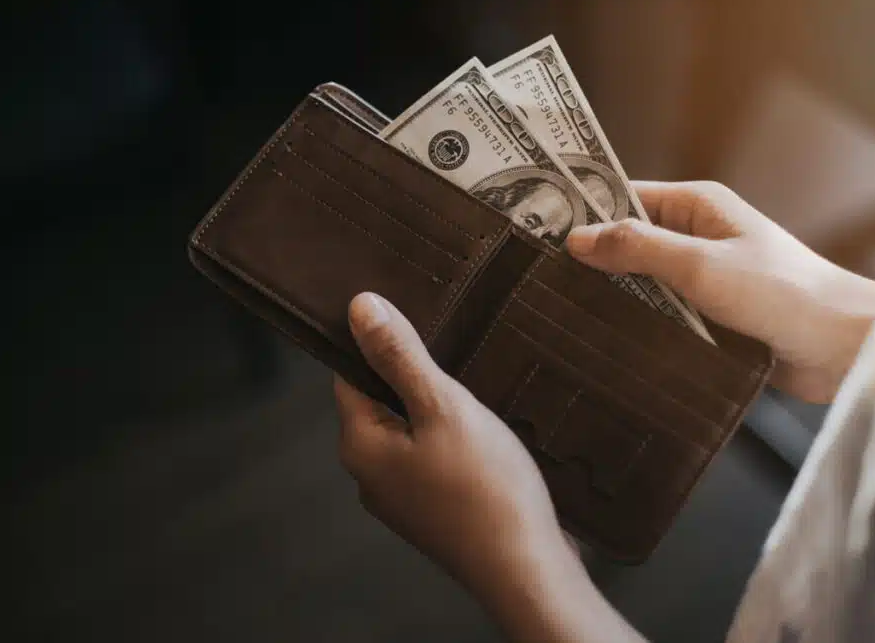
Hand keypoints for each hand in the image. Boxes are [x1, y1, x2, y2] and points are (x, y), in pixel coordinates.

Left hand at [335, 293, 571, 588]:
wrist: (526, 567)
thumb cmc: (485, 488)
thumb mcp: (443, 407)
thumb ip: (400, 357)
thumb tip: (359, 307)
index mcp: (361, 446)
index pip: (348, 375)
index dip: (374, 342)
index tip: (407, 314)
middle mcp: (372, 474)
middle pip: (380, 402)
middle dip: (411, 374)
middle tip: (451, 346)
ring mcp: (403, 497)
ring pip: (411, 430)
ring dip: (436, 406)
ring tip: (474, 385)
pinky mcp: (435, 509)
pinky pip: (433, 457)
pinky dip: (453, 437)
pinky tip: (485, 428)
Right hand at [566, 181, 874, 402]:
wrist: (841, 347)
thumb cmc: (782, 293)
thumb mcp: (701, 264)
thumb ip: (638, 249)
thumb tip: (578, 239)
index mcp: (699, 207)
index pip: (627, 198)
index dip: (587, 211)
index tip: (542, 229)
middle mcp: (699, 238)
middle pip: (631, 242)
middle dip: (596, 260)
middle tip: (543, 278)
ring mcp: (704, 280)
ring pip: (644, 283)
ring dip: (618, 297)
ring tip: (564, 312)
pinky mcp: (710, 318)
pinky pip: (663, 315)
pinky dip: (640, 325)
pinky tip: (607, 340)